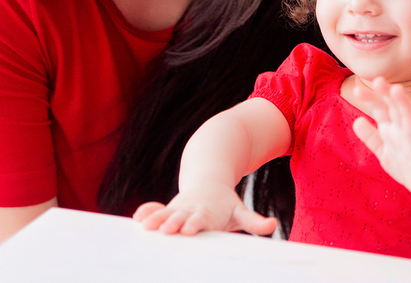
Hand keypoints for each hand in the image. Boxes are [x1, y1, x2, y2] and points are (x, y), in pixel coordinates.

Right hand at [133, 184, 277, 235]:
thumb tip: (273, 225)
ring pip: (165, 213)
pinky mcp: (170, 209)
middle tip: (164, 231)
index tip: (188, 230)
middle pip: (180, 217)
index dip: (195, 224)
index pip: (201, 220)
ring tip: (144, 225)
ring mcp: (179, 208)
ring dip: (155, 219)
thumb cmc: (226, 204)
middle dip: (171, 223)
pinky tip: (137, 218)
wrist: (210, 180)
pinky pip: (156, 209)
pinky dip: (148, 211)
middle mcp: (191, 210)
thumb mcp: (241, 211)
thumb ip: (254, 221)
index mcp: (208, 213)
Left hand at [351, 77, 410, 199]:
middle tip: (378, 80)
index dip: (371, 99)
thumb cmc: (407, 164)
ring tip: (396, 89)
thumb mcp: (384, 151)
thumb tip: (355, 120)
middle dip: (387, 94)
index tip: (356, 90)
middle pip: (395, 108)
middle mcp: (404, 128)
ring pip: (409, 117)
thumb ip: (371, 136)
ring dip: (404, 103)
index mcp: (393, 127)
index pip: (381, 108)